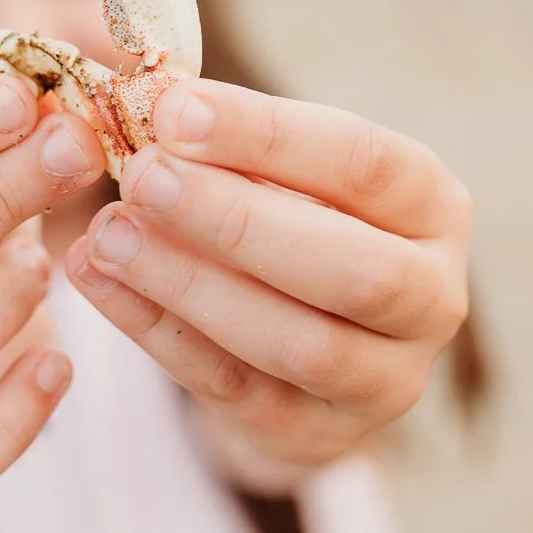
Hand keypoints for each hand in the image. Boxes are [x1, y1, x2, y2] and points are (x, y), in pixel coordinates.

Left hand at [65, 80, 471, 490]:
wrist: (307, 345)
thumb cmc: (291, 220)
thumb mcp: (285, 172)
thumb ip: (232, 141)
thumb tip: (147, 98)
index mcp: (433, 207)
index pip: (366, 163)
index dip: (268, 135)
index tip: (174, 108)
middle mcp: (432, 297)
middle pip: (348, 265)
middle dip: (235, 218)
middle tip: (141, 176)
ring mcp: (384, 379)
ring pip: (298, 342)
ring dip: (190, 282)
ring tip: (108, 233)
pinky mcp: (316, 434)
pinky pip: (233, 388)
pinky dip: (157, 330)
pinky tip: (98, 279)